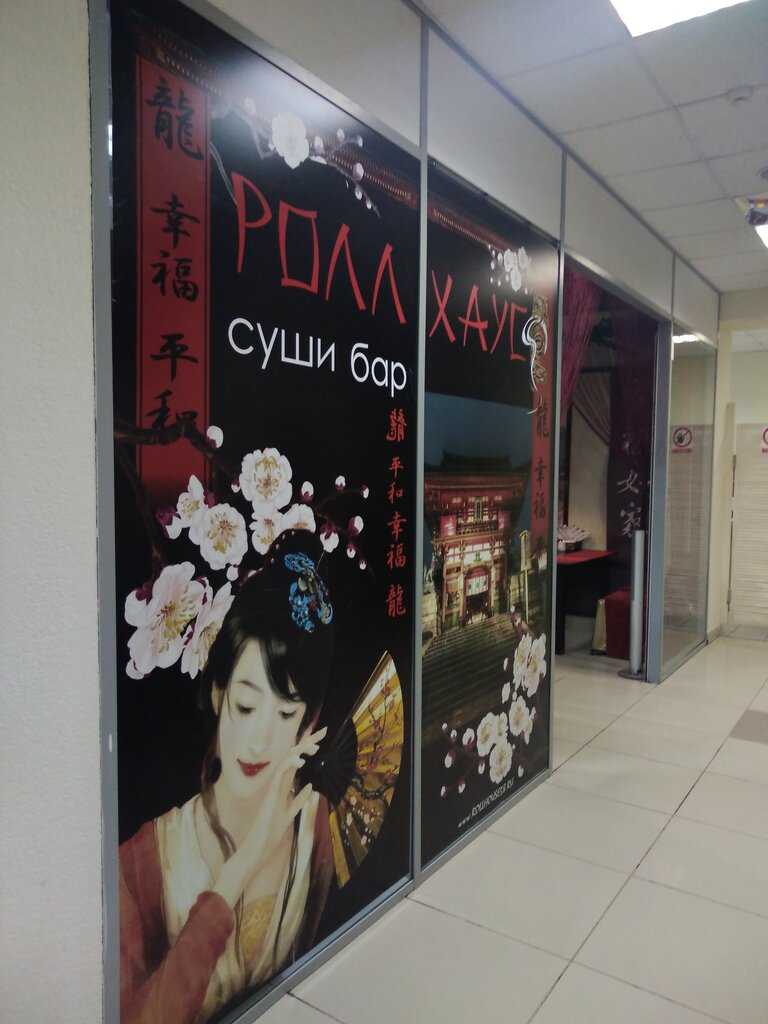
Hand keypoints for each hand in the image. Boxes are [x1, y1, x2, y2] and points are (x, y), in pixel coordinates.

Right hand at [213, 726, 326, 906]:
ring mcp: (273, 787)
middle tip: (323, 730)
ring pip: (287, 761)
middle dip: (308, 742)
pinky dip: (290, 765)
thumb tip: (310, 786)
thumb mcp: (290, 814)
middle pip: (293, 756)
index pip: (296, 762)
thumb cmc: (269, 833)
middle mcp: (278, 783)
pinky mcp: (270, 795)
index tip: (321, 738)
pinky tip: (301, 761)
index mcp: (283, 785)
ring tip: (315, 745)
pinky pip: (280, 775)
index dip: (307, 749)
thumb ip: (298, 800)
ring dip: (301, 751)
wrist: (255, 848)